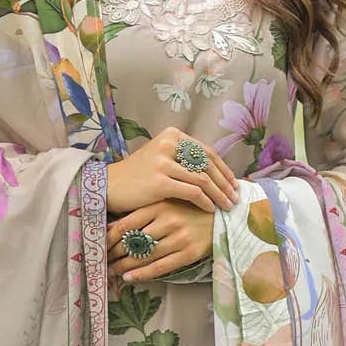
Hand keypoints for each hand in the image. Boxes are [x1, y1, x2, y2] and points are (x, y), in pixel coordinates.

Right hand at [106, 127, 237, 216]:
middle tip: (235, 198)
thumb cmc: (138, 176)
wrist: (110, 186)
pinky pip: (192, 192)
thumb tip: (215, 173)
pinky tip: (211, 210)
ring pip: (203, 179)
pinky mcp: (160, 181)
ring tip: (227, 207)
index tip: (234, 184)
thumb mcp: (162, 159)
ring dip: (219, 195)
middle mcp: (169, 144)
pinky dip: (205, 202)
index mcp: (173, 135)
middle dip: (225, 183)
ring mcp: (164, 162)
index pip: (207, 152)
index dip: (224, 169)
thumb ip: (184, 160)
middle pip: (208, 165)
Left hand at [108, 200, 215, 282]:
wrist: (224, 216)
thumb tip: (112, 225)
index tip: (98, 244)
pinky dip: (142, 274)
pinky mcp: (189, 253)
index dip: (108, 236)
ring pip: (144, 256)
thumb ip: (144, 210)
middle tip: (101, 260)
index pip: (126, 222)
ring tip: (112, 271)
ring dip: (124, 266)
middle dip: (113, 253)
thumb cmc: (189, 208)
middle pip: (132, 241)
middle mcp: (169, 220)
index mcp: (160, 204)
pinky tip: (129, 277)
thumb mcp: (167, 201)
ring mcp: (179, 237)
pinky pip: (160, 267)